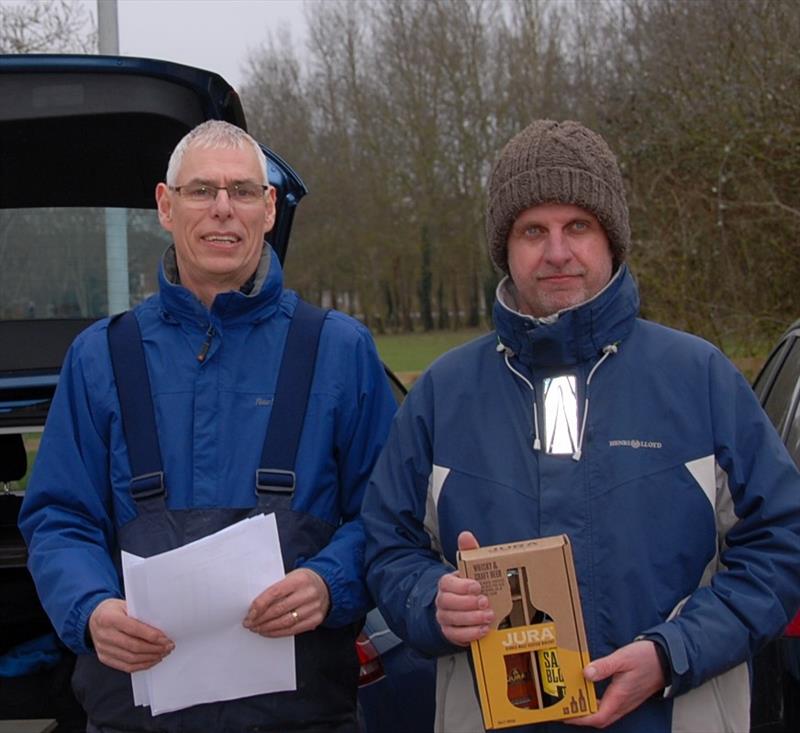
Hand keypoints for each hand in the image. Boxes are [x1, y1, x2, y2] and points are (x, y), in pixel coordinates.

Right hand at [88, 598, 173, 672]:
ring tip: (163, 653)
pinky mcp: (104, 658)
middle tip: (168, 647)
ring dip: (150, 658)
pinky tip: (151, 660)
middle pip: (134, 647)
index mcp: (109, 618)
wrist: (93, 618)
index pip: (134, 629)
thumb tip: (161, 624)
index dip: (152, 636)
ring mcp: (103, 648)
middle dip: (155, 649)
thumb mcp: (124, 604)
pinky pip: (125, 666)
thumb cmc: (112, 610)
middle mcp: (104, 634)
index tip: (165, 638)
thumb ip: (139, 613)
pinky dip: (141, 665)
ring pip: (131, 659)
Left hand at [243, 567, 329, 636]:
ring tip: (257, 628)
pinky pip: (293, 630)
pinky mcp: (316, 619)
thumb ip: (276, 587)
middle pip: (278, 610)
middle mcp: (308, 593)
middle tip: (249, 623)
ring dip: (267, 628)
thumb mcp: (292, 576)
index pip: (275, 593)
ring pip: (285, 622)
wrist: (327, 586)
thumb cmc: (304, 581)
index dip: (259, 605)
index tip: (249, 613)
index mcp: (300, 579)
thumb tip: (255, 605)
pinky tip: (269, 632)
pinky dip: (278, 633)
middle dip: (260, 619)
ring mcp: (313, 607)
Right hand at [435, 531, 493, 645]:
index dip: (461, 586)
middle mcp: (442, 601)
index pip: (447, 583)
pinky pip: (456, 635)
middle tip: (484, 602)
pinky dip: (470, 634)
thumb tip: (465, 535)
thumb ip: (468, 552)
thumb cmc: (466, 586)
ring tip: (488, 616)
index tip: (477, 586)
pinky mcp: (450, 632)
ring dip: (471, 619)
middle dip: (467, 603)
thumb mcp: (468, 568)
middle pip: (447, 602)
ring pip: (452, 620)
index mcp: (446, 584)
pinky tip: (483, 630)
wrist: (459, 608)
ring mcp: (445, 617)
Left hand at [565, 640, 665, 727]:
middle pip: (600, 719)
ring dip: (589, 712)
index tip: (566, 715)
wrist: (665, 659)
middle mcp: (623, 703)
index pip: (598, 717)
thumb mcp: (622, 658)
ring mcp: (626, 702)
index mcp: (620, 697)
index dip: (580, 718)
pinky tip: (590, 694)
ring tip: (574, 702)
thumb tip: (586, 674)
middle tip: (565, 710)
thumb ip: (604, 666)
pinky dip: (597, 705)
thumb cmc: (645, 658)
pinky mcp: (627, 697)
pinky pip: (610, 707)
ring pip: (605, 714)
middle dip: (582, 718)